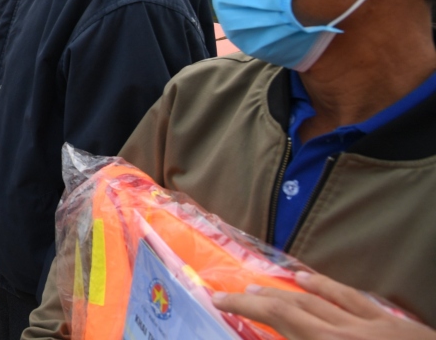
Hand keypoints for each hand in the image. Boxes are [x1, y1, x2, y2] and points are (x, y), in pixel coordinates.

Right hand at [212, 271, 434, 339]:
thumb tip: (276, 338)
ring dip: (285, 290)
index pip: (278, 318)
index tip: (216, 299)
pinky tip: (307, 278)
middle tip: (228, 293)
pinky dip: (324, 285)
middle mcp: (345, 332)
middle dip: (256, 298)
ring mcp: (372, 325)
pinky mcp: (394, 323)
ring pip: (320, 297)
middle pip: (292, 306)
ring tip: (260, 286)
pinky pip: (351, 297)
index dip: (245, 307)